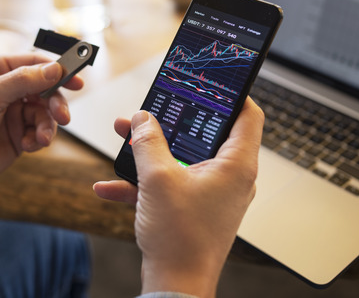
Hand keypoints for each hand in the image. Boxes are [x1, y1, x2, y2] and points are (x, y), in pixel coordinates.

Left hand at [0, 54, 83, 195]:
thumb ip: (22, 81)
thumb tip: (54, 69)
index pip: (35, 63)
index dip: (58, 70)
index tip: (76, 81)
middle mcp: (7, 90)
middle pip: (47, 89)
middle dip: (56, 103)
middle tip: (63, 116)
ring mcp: (13, 113)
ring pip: (46, 113)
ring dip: (48, 126)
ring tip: (41, 139)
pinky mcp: (17, 136)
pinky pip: (40, 133)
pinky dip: (39, 140)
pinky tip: (28, 147)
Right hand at [93, 99, 262, 297]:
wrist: (175, 286)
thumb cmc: (180, 240)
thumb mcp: (157, 180)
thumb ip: (148, 142)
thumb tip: (142, 119)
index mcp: (236, 165)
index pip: (248, 114)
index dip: (232, 93)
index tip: (212, 80)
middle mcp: (230, 177)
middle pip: (207, 133)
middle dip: (173, 121)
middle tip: (155, 108)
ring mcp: (213, 194)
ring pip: (183, 158)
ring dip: (152, 150)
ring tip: (125, 138)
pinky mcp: (196, 208)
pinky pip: (172, 184)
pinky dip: (145, 182)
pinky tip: (111, 186)